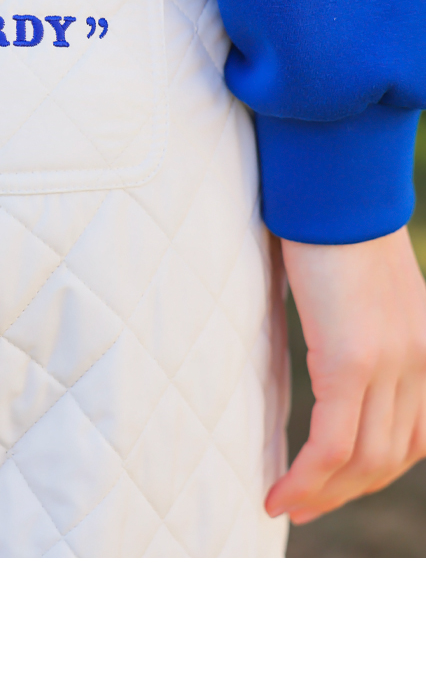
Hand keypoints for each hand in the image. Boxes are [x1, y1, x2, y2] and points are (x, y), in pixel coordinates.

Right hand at [265, 227, 425, 524]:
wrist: (332, 183)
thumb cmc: (330, 223)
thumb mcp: (358, 287)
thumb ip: (355, 327)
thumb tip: (325, 356)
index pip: (415, 435)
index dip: (375, 473)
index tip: (332, 487)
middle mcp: (421, 361)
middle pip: (392, 456)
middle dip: (346, 492)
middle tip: (302, 508)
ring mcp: (391, 363)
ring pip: (366, 461)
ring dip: (324, 494)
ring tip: (287, 504)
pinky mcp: (352, 360)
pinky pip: (332, 444)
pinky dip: (306, 478)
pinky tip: (281, 492)